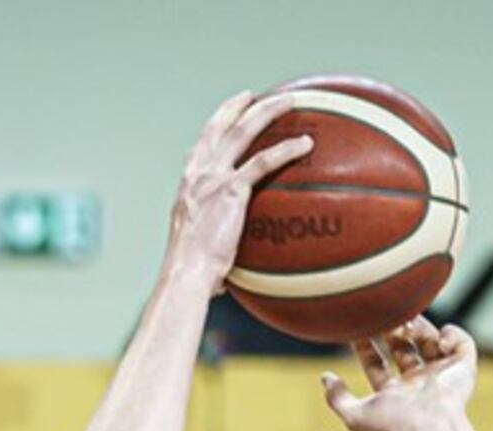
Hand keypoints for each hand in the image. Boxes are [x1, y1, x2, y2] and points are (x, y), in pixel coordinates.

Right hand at [166, 91, 313, 293]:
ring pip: (242, 131)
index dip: (216, 125)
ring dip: (267, 111)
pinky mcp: (231, 189)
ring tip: (289, 100)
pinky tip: (305, 143)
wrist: (186, 273)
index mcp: (188, 186)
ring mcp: (213, 178)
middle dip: (238, 106)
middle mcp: (198, 174)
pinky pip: (263, 161)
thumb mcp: (199, 248)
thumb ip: (214, 239)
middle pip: (219, 127)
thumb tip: (227, 267)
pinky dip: (286, 149)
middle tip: (255, 95)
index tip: (229, 113)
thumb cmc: (193, 272)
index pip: (201, 147)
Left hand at [321, 318, 478, 430]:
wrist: (428, 426)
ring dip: (419, 327)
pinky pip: (462, 342)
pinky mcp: (463, 369)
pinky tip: (440, 340)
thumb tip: (325, 378)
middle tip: (386, 318)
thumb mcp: (355, 415)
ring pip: (430, 339)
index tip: (357, 330)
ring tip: (408, 324)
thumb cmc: (394, 424)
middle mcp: (418, 382)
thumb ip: (337, 398)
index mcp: (395, 393)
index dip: (365, 347)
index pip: (377, 364)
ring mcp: (441, 375)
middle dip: (393, 331)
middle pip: (404, 348)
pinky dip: (452, 334)